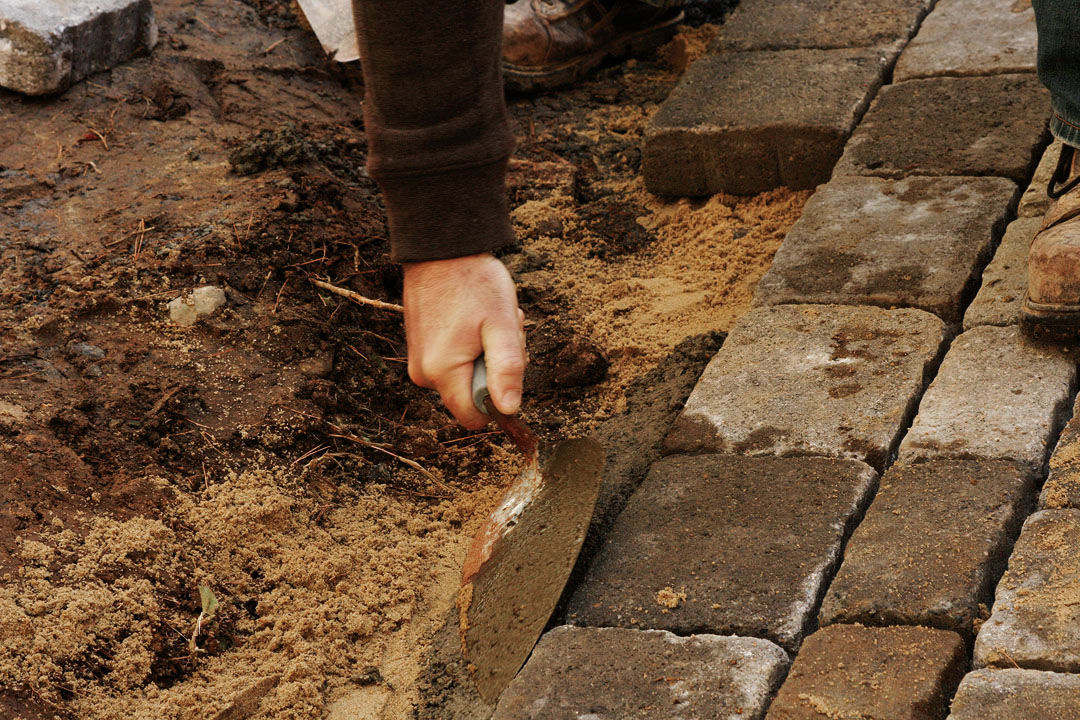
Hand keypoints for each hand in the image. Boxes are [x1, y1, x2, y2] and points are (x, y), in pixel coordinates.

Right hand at [403, 253, 525, 428]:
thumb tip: (509, 410)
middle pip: (471, 396)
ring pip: (464, 377)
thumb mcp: (502, 325)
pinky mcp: (419, 348)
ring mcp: (418, 361)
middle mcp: (423, 374)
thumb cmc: (474, 283)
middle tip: (500, 332)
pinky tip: (473, 319)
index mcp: (442, 372)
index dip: (498, 400)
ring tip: (486, 321)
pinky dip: (469, 346)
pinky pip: (452, 363)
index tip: (507, 364)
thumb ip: (507, 370)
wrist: (440, 249)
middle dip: (493, 369)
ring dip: (484, 354)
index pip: (475, 417)